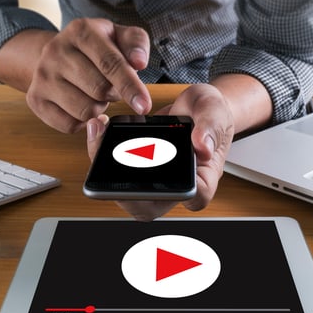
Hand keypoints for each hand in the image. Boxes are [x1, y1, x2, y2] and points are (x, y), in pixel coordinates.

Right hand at [25, 18, 152, 132]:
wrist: (56, 53)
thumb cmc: (96, 47)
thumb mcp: (118, 36)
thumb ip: (136, 43)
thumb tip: (139, 62)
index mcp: (80, 31)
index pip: (110, 63)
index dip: (130, 87)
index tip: (144, 106)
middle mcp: (56, 51)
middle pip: (99, 90)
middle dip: (114, 94)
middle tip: (111, 86)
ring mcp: (42, 76)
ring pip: (85, 111)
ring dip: (99, 108)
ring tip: (95, 94)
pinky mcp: (35, 99)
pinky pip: (69, 125)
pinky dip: (82, 121)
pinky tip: (82, 104)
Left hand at [86, 84, 234, 220]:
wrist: (195, 106)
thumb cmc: (211, 112)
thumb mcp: (214, 110)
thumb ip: (210, 126)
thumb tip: (202, 146)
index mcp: (203, 176)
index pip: (195, 197)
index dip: (178, 194)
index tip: (163, 170)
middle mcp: (177, 183)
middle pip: (151, 206)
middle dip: (124, 191)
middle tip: (108, 161)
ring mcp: (157, 178)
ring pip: (128, 190)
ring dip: (106, 168)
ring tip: (99, 135)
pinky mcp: (139, 167)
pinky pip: (118, 170)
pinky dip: (103, 151)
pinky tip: (99, 129)